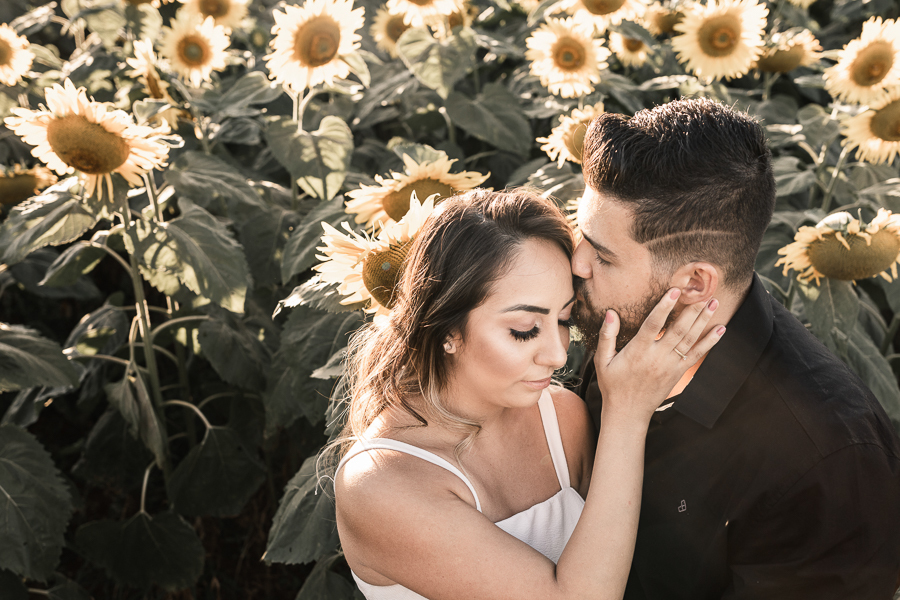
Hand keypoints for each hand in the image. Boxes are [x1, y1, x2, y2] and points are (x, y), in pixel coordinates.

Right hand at [594, 289, 723, 426]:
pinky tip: (721, 329)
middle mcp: (657, 357)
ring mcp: (670, 365)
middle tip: (704, 291)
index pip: (653, 324)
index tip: (675, 291)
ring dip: (704, 320)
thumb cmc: (613, 384)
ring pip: (690, 339)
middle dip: (693, 309)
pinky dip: (710, 342)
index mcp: (638, 351)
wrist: (628, 412)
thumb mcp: (602, 360)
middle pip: (679, 329)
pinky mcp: (678, 372)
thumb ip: (606, 335)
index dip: (665, 306)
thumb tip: (611, 312)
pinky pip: (697, 355)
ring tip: (715, 303)